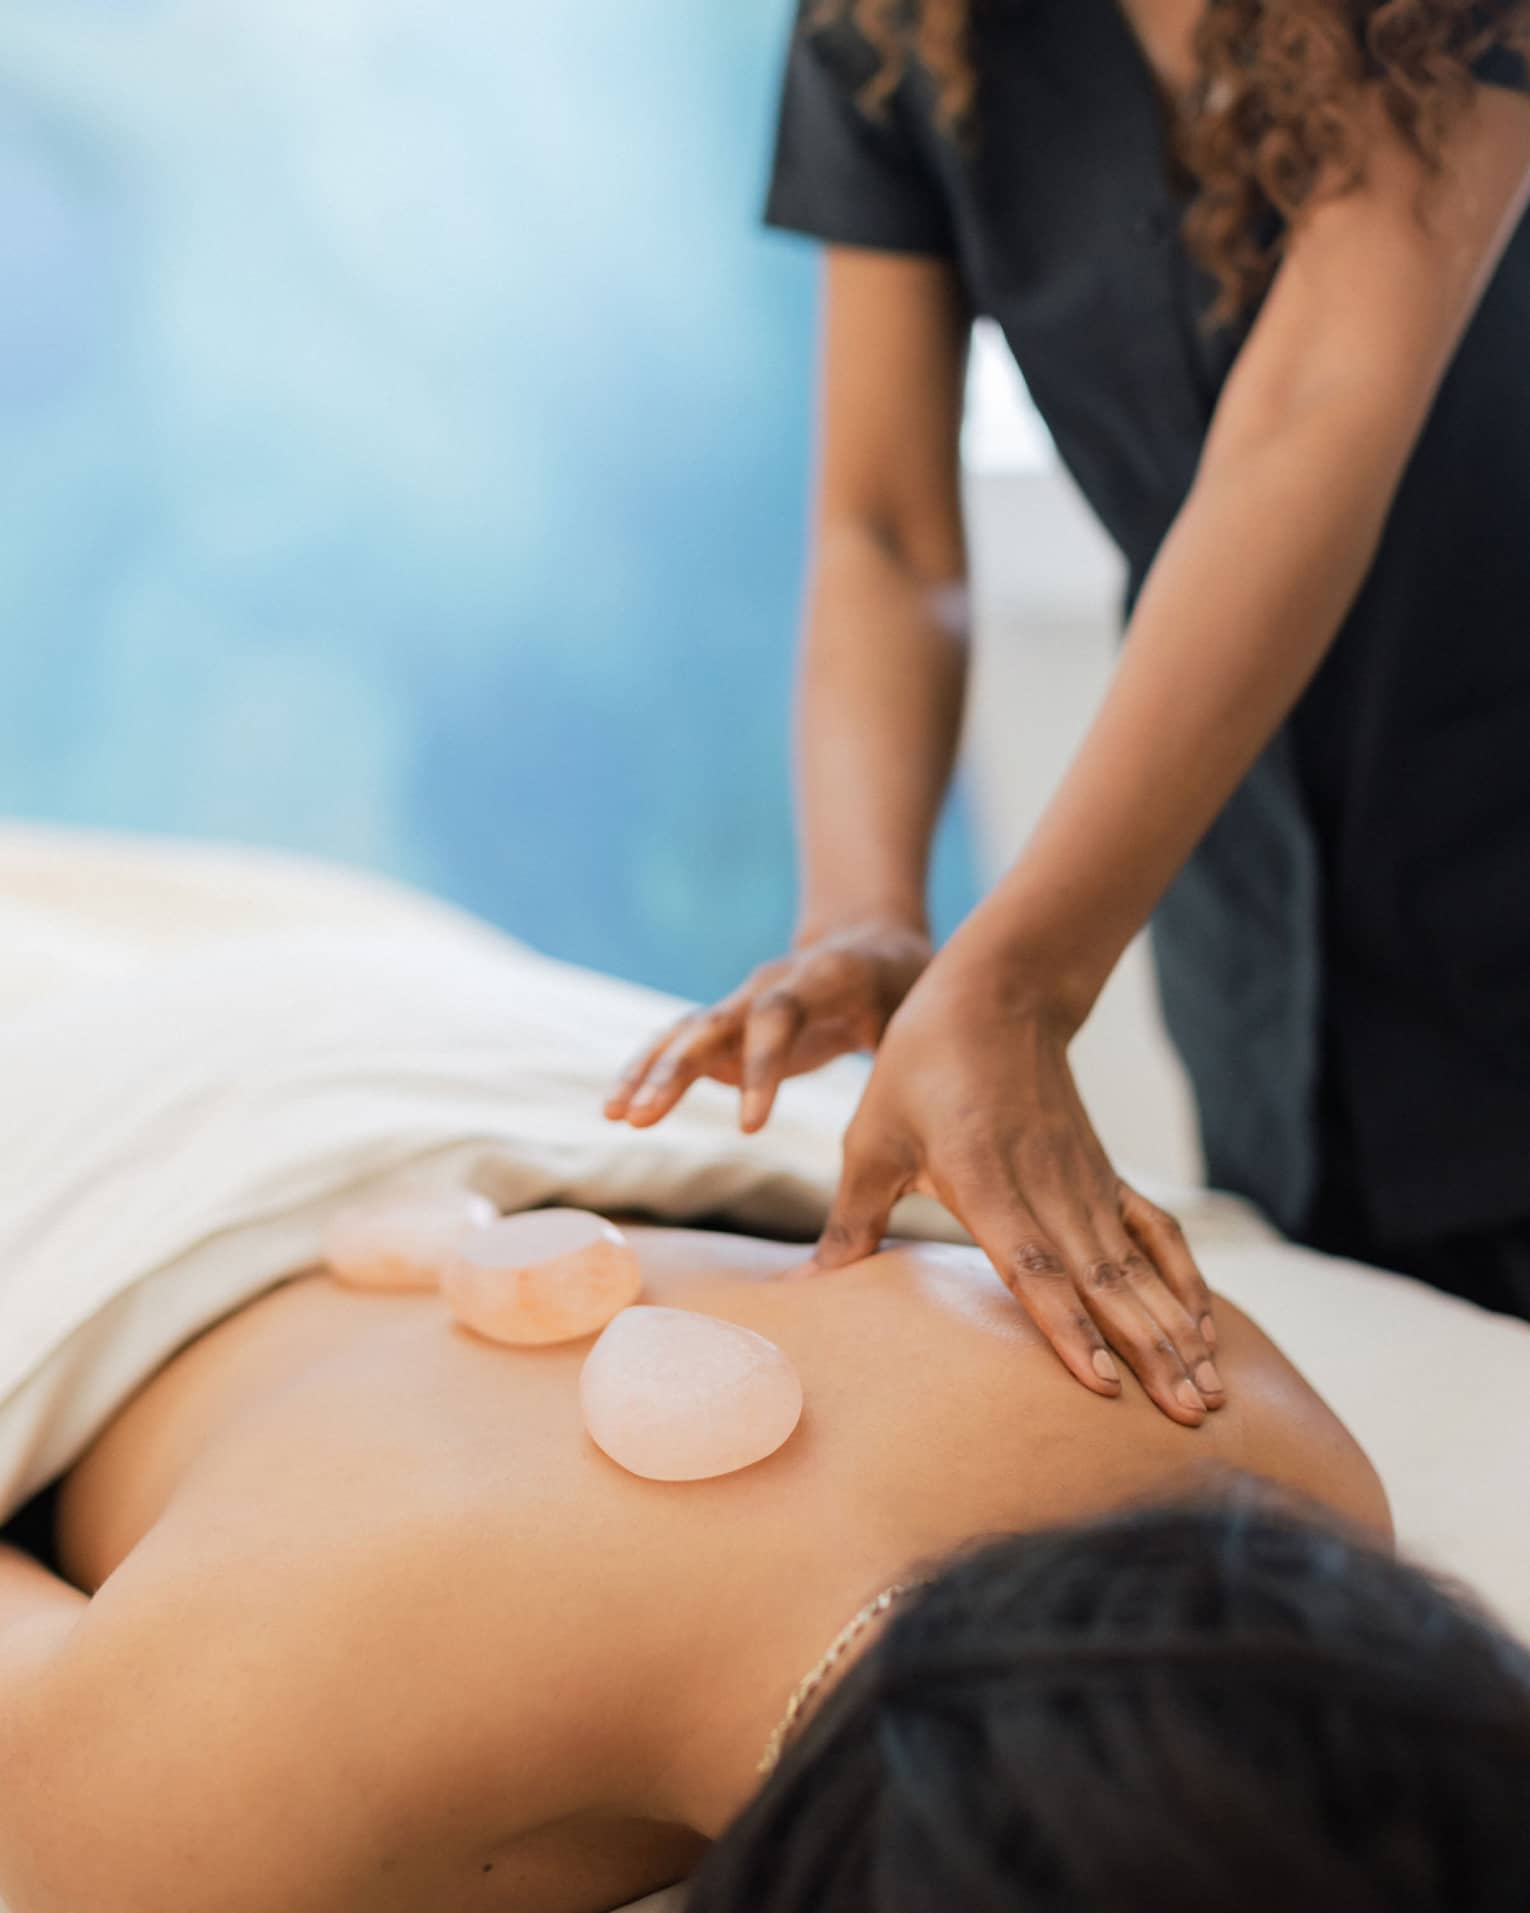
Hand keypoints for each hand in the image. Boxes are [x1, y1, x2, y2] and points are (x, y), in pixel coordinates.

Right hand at [603, 921, 932, 1132]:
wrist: (868, 941)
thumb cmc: (902, 985)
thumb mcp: (916, 1012)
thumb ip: (905, 1053)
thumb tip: (920, 1126)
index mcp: (821, 979)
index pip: (779, 1018)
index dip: (762, 1068)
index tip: (750, 1127)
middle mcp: (768, 984)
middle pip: (714, 1021)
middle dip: (674, 1069)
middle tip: (642, 1117)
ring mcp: (740, 1002)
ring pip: (685, 1032)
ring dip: (648, 1073)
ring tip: (616, 1117)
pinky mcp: (725, 1024)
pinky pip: (679, 1045)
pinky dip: (646, 1073)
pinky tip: (617, 1111)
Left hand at [810, 942, 1224, 1426]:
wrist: (994, 995)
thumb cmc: (919, 1069)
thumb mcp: (871, 1140)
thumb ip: (852, 1218)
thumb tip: (814, 1285)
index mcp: (985, 1181)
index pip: (1034, 1268)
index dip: (1069, 1328)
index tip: (1104, 1384)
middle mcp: (1048, 1187)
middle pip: (1106, 1282)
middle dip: (1150, 1353)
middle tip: (1192, 1419)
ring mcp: (1085, 1181)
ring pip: (1138, 1268)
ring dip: (1175, 1331)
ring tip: (1209, 1394)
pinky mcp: (1104, 1175)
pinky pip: (1154, 1234)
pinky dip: (1182, 1280)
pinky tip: (1206, 1328)